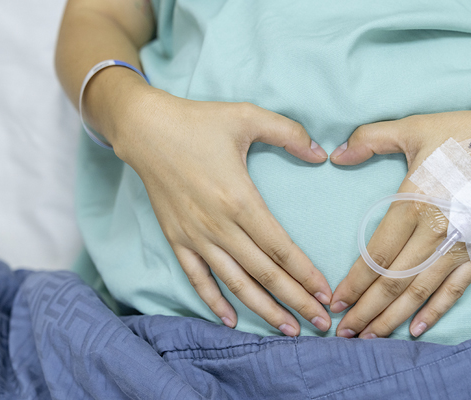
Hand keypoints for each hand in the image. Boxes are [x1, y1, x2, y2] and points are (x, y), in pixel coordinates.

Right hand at [111, 89, 332, 335]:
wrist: (144, 129)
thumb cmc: (199, 122)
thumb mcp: (247, 116)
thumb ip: (288, 133)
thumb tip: (320, 154)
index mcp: (240, 200)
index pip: (281, 249)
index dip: (306, 274)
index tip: (326, 293)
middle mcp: (218, 226)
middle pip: (264, 274)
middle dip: (295, 301)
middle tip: (321, 322)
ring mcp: (195, 236)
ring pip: (235, 284)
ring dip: (263, 309)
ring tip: (287, 328)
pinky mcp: (177, 239)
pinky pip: (197, 278)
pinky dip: (214, 301)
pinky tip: (231, 321)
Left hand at [328, 100, 470, 338]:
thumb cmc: (466, 134)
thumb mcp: (414, 128)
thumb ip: (370, 139)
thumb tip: (336, 155)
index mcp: (414, 203)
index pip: (376, 255)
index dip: (354, 283)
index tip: (335, 301)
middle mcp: (435, 232)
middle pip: (393, 282)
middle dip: (366, 311)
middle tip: (344, 333)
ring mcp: (460, 246)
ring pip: (420, 293)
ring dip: (392, 318)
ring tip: (369, 338)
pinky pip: (455, 289)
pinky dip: (435, 311)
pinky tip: (416, 330)